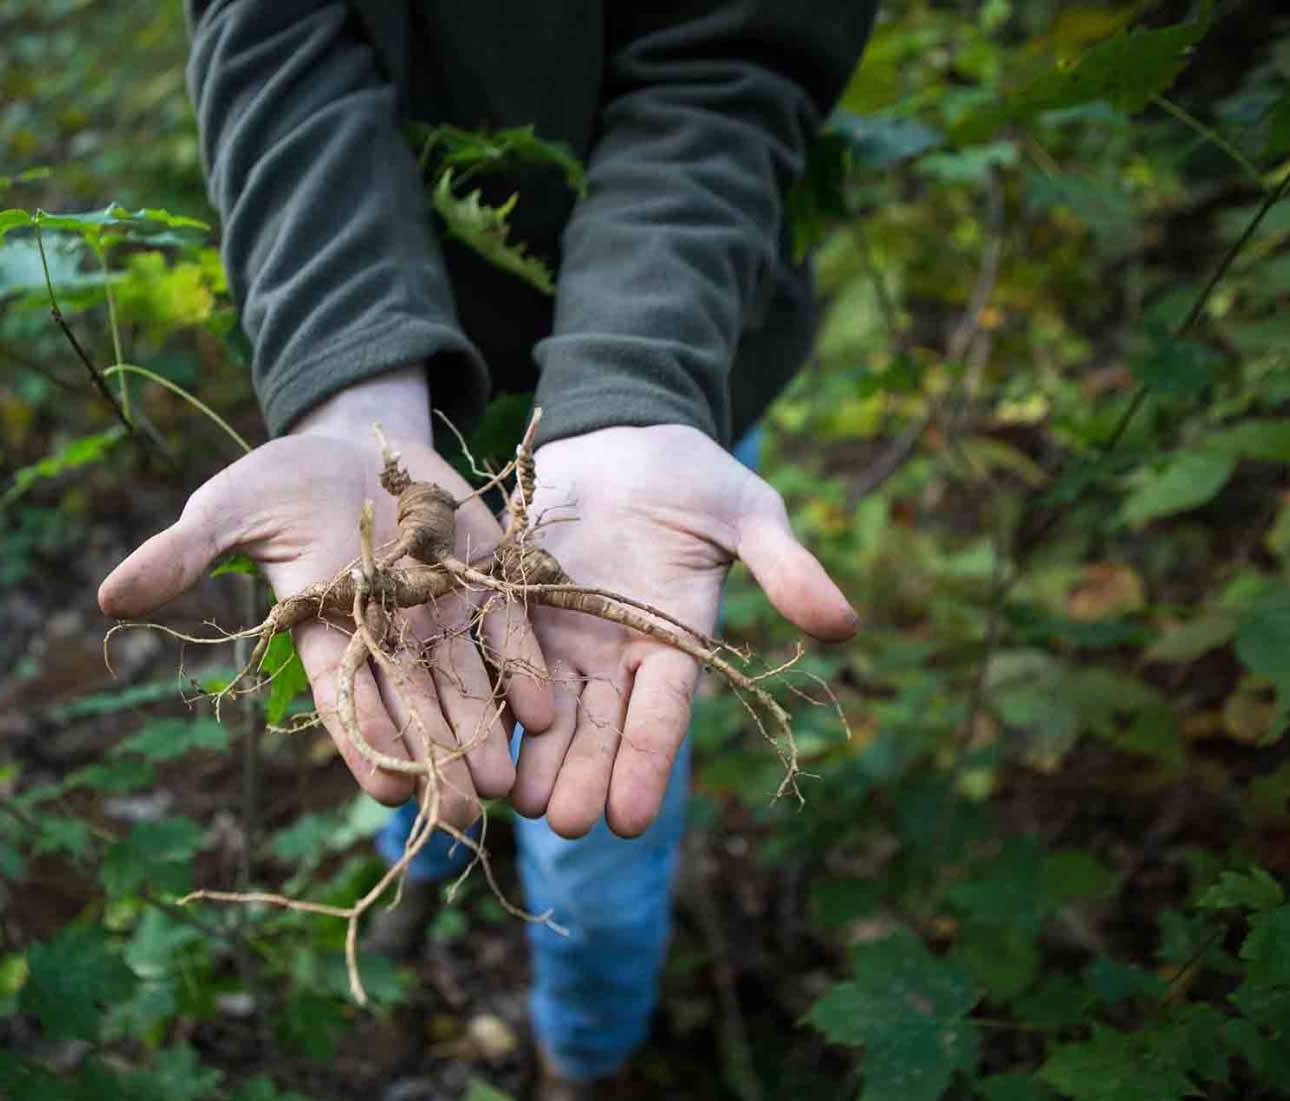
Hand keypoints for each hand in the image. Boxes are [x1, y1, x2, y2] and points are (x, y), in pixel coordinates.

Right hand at [97, 369, 553, 825]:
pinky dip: (524, 668)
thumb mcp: (228, 508)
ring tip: (506, 785)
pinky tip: (543, 710)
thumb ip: (183, 553)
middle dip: (438, 761)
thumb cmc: (279, 481)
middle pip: (413, 706)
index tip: (389, 792)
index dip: (366, 744)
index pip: (343, 699)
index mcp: (324, 627)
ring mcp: (439, 610)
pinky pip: (508, 630)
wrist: (356, 441)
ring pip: (466, 682)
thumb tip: (109, 596)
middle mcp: (386, 633)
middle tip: (460, 817)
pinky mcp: (485, 578)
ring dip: (486, 733)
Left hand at [507, 424, 857, 837]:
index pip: (660, 716)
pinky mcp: (511, 605)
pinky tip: (463, 737)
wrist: (622, 435)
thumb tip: (845, 624)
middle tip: (563, 827)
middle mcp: (613, 653)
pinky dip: (483, 697)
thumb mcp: (748, 514)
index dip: (644, 765)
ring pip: (543, 709)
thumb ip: (785, 568)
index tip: (628, 820)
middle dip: (581, 777)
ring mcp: (559, 633)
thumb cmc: (695, 476)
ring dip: (531, 757)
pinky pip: (494, 657)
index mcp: (673, 643)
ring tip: (514, 805)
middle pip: (597, 727)